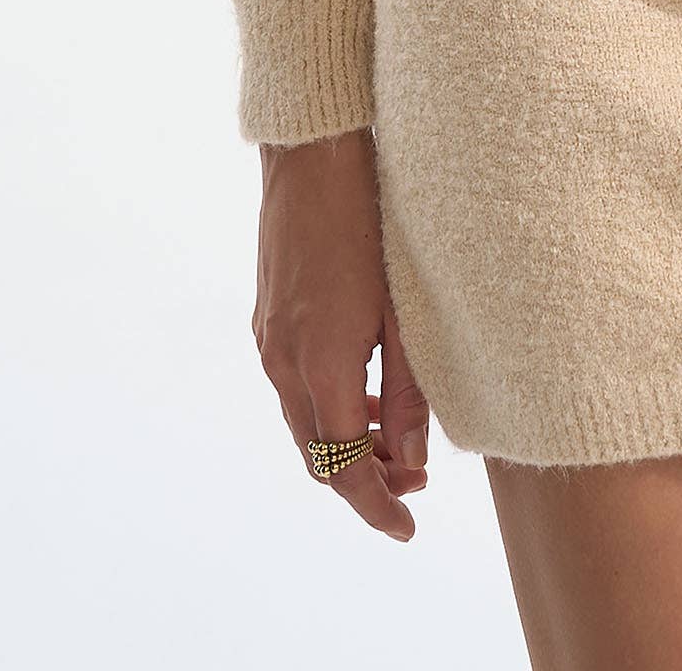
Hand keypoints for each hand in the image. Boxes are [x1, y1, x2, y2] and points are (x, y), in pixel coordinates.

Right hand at [253, 126, 430, 540]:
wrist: (315, 154)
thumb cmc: (372, 220)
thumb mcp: (404, 310)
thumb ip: (408, 392)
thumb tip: (413, 463)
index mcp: (319, 366)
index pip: (343, 467)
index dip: (376, 505)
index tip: (407, 527)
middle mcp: (281, 362)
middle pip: (316, 455)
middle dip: (362, 480)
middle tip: (414, 488)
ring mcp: (268, 339)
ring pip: (302, 423)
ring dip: (344, 445)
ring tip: (397, 446)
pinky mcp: (267, 318)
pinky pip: (293, 388)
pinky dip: (327, 409)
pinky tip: (364, 396)